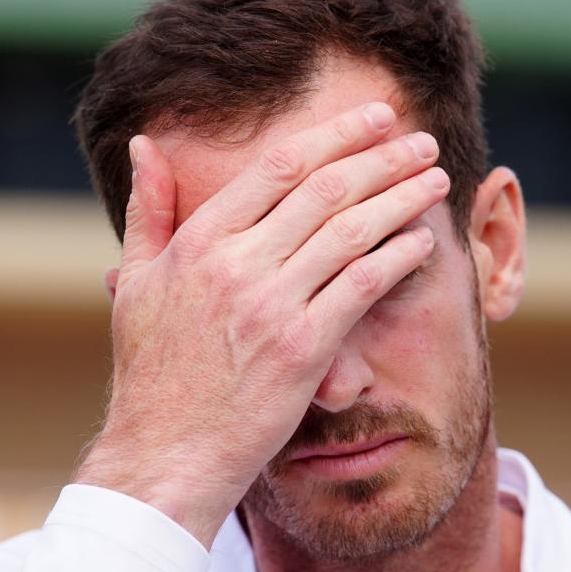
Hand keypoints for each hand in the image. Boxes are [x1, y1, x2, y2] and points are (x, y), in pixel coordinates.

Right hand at [76, 102, 448, 546]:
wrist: (164, 453)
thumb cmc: (151, 373)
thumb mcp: (136, 282)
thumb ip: (148, 211)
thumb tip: (145, 147)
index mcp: (198, 241)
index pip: (279, 168)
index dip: (335, 136)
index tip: (374, 118)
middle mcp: (235, 264)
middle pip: (325, 190)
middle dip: (382, 157)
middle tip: (421, 140)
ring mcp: (271, 305)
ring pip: (351, 231)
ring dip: (401, 197)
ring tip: (434, 178)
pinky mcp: (303, 348)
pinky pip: (363, 285)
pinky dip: (398, 255)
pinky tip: (423, 239)